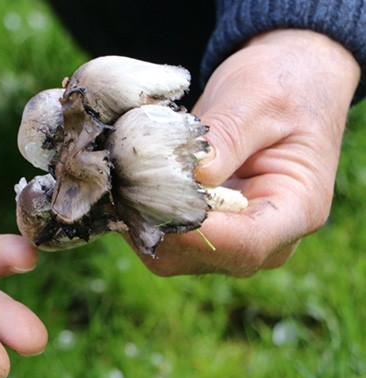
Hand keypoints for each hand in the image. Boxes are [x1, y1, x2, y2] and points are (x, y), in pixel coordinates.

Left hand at [134, 29, 360, 276]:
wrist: (282, 82)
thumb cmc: (280, 87)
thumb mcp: (258, 100)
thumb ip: (228, 137)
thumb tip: (195, 175)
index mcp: (298, 209)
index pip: (246, 244)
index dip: (196, 233)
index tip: (155, 200)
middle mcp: (266, 237)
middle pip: (202, 256)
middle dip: (158, 223)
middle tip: (121, 180)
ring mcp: (231, 237)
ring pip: (172, 253)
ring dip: (140, 219)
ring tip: (119, 175)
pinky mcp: (201, 228)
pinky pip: (161, 235)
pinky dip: (137, 212)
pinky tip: (123, 179)